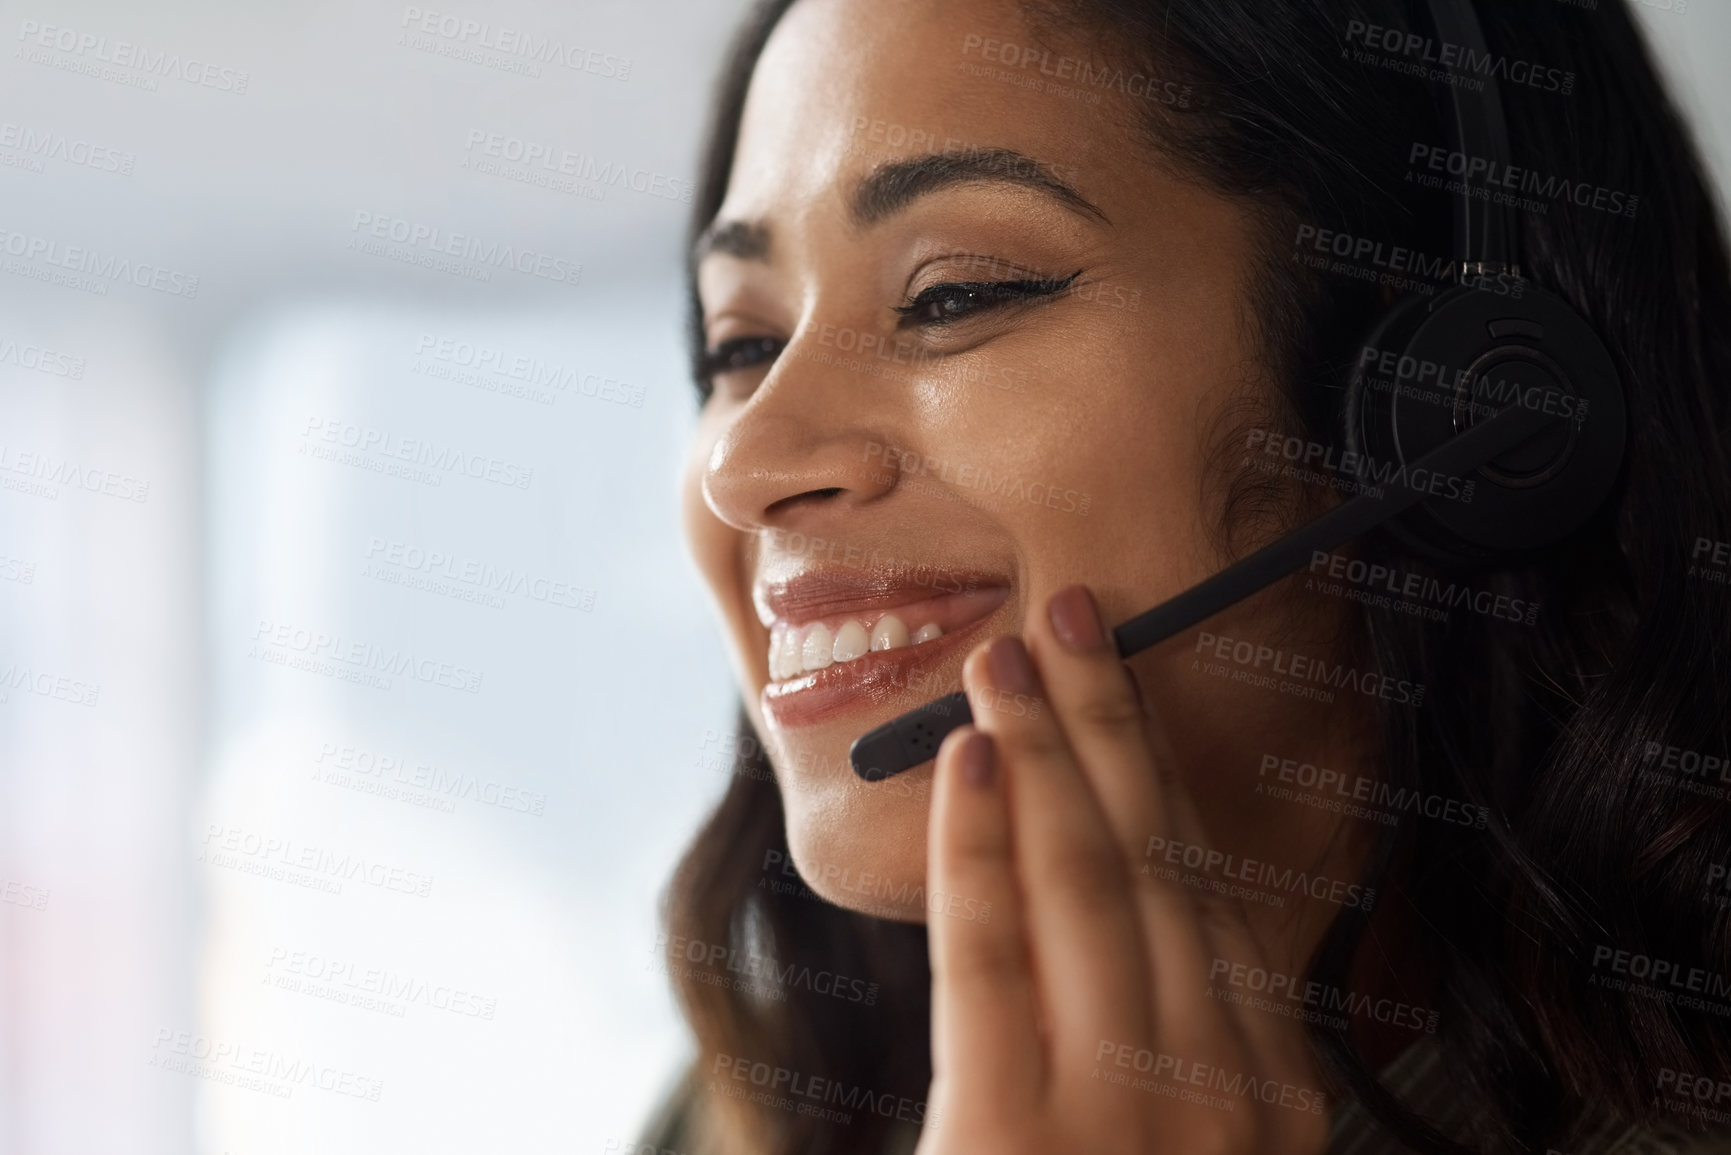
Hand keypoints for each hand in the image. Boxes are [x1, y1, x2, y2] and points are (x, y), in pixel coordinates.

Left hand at [915, 585, 1332, 1154]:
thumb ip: (1175, 1045)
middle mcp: (1217, 1090)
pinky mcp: (1006, 1135)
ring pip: (1081, 884)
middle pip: (1153, 861)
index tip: (1123, 687)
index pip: (1206, 890)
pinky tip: (967, 758)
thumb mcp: (1189, 1139)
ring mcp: (1119, 1113)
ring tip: (1007, 661)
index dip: (1158, 769)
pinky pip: (986, 957)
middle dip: (1107, 723)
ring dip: (1043, 748)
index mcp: (1271, 1091)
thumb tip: (1138, 902)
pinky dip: (974, 842)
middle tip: (1072, 617)